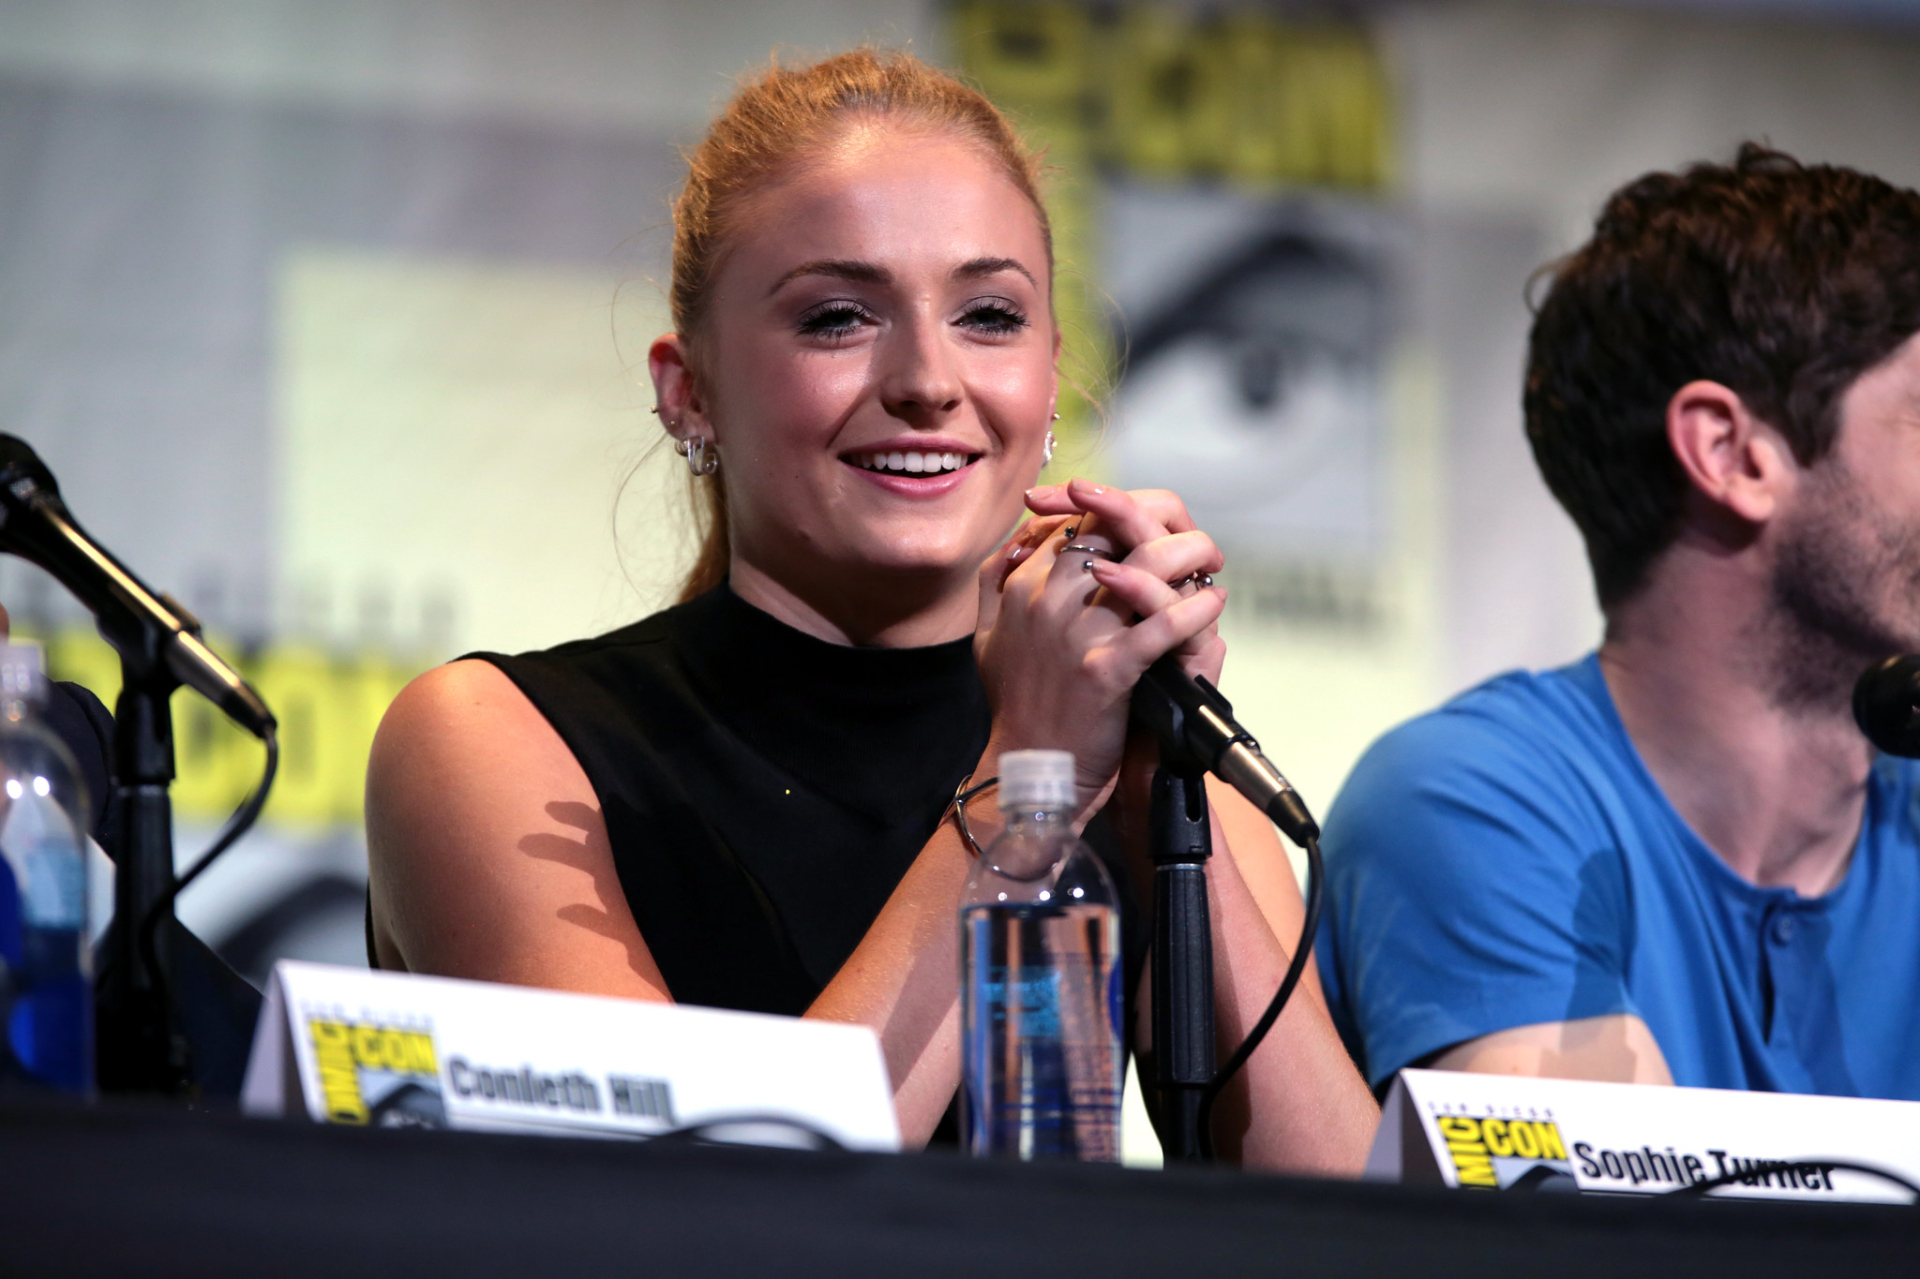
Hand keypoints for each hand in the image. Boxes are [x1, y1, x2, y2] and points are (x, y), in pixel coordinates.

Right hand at [974, 478, 1226, 819]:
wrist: (1030, 770)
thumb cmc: (1016, 704)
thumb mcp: (987, 633)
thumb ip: (996, 580)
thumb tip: (1023, 538)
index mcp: (1024, 584)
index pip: (1082, 518)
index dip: (1127, 512)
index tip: (1154, 528)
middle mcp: (1049, 598)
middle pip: (1117, 526)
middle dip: (1165, 522)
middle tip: (1193, 541)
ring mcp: (1079, 632)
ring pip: (1147, 564)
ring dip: (1190, 554)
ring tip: (1210, 564)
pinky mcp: (1107, 668)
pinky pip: (1162, 624)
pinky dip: (1196, 609)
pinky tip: (1213, 604)